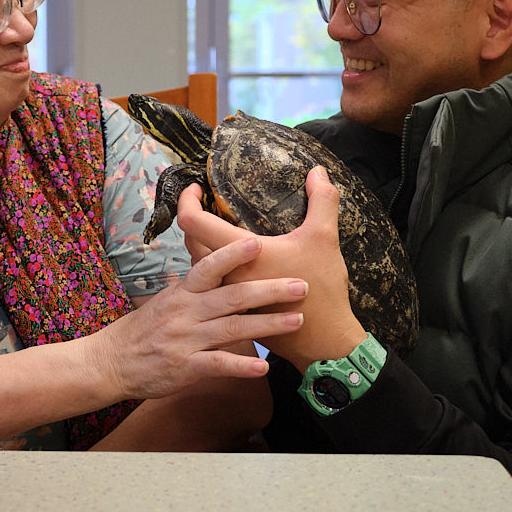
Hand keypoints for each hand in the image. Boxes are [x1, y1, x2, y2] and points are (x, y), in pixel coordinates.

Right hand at [86, 234, 306, 400]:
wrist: (112, 361)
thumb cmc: (145, 329)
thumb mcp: (168, 299)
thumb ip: (197, 285)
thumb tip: (222, 263)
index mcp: (183, 292)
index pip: (208, 267)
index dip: (232, 255)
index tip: (258, 243)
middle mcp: (186, 312)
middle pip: (232, 297)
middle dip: (269, 290)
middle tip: (301, 285)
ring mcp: (186, 340)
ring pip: (232, 329)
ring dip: (267, 325)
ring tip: (297, 321)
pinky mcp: (185, 368)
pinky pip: (217, 365)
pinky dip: (240, 366)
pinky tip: (263, 368)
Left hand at [176, 168, 364, 370]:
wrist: (323, 340)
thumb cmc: (321, 289)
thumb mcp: (324, 238)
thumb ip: (323, 200)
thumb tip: (318, 171)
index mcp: (239, 253)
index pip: (193, 222)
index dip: (186, 200)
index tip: (196, 187)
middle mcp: (226, 274)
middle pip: (191, 242)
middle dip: (194, 218)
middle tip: (208, 203)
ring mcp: (228, 294)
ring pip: (201, 265)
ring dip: (204, 244)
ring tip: (222, 228)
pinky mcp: (235, 309)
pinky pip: (212, 284)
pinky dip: (216, 267)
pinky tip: (236, 261)